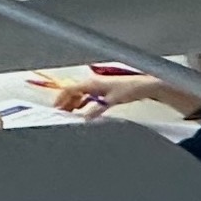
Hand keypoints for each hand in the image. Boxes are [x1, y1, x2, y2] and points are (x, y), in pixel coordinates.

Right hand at [33, 68, 156, 114]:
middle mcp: (92, 83)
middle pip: (72, 92)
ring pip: (79, 94)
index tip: (55, 109)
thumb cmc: (129, 89)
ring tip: (69, 114)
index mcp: (91, 83)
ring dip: (73, 104)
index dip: (60, 99)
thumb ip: (96, 110)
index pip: (69, 89)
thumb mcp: (111, 101)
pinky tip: (82, 111)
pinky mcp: (103, 90)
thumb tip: (84, 118)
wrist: (144, 86)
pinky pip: (87, 97)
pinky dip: (82, 103)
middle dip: (64, 102)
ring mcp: (97, 86)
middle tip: (60, 114)